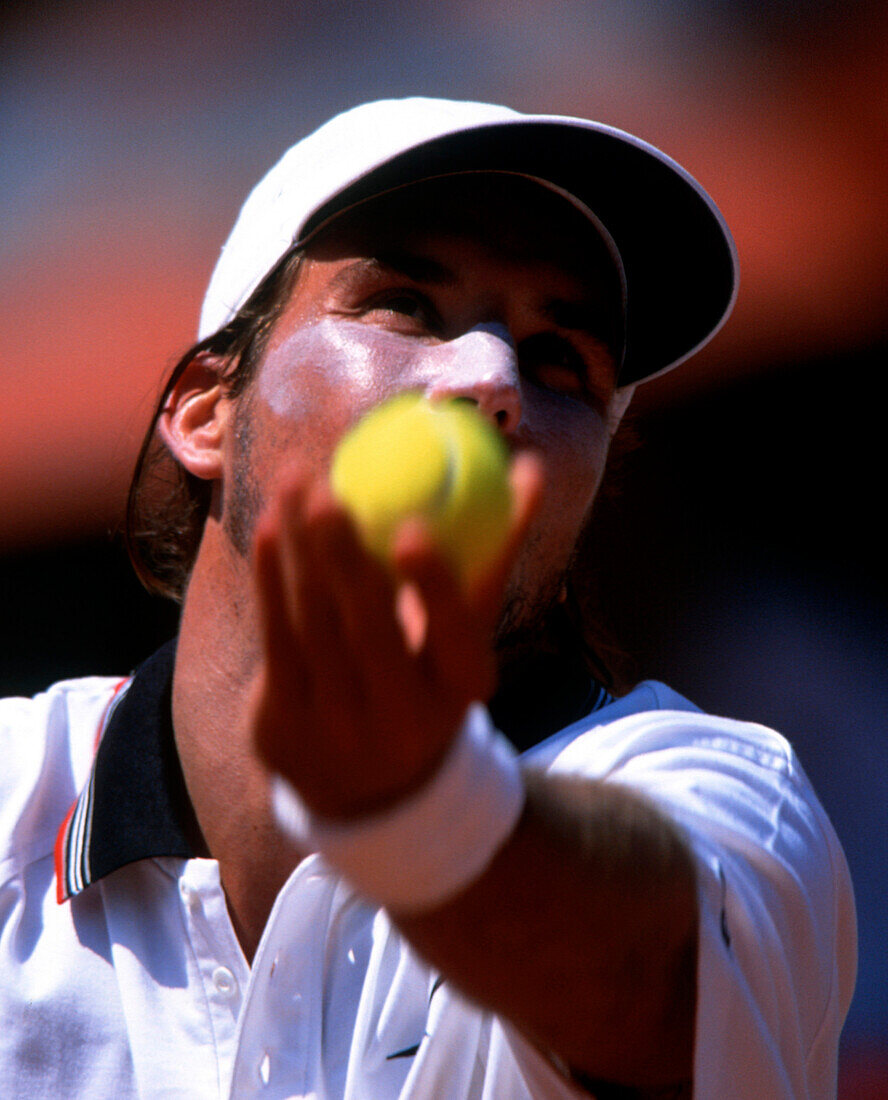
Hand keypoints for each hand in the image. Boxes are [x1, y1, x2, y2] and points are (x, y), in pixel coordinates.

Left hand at [249, 453, 542, 820]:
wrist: (367, 786)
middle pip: (370, 630)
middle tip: (327, 493)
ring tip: (293, 481)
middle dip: (344, 558)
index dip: (434, 586)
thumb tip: (529, 469)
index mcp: (462, 689)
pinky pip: (274, 635)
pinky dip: (270, 576)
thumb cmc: (428, 676)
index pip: (454, 636)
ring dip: (298, 548)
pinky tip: (270, 526)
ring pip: (313, 623)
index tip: (414, 529)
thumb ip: (496, 553)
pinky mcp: (283, 722)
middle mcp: (403, 718)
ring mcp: (338, 725)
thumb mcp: (467, 633)